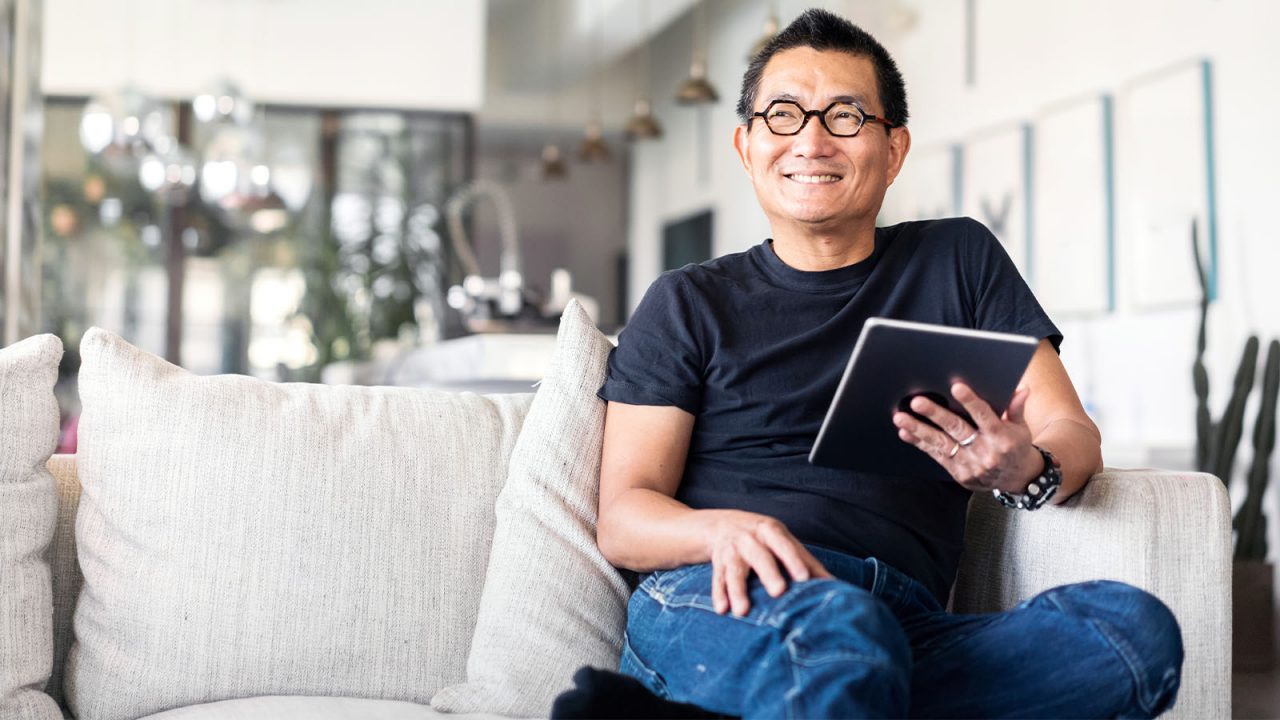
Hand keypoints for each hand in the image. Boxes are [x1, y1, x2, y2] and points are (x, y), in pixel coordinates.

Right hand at [703, 510, 832, 616]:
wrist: (723, 525)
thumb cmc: (765, 539)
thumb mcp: (784, 542)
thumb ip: (806, 561)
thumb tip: (833, 584)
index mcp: (770, 531)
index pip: (784, 546)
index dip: (794, 560)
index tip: (804, 578)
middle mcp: (749, 539)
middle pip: (759, 557)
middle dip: (768, 574)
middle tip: (778, 592)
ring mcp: (731, 551)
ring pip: (734, 571)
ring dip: (738, 591)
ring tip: (742, 611)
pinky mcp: (718, 564)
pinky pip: (717, 580)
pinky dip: (719, 595)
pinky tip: (722, 610)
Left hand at [892, 382, 1042, 492]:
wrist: (1016, 479)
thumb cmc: (1016, 447)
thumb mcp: (1021, 427)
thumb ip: (1016, 408)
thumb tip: (1021, 389)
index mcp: (1002, 437)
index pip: (985, 416)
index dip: (970, 401)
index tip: (956, 387)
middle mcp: (986, 452)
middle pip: (957, 429)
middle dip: (935, 414)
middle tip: (917, 402)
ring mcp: (971, 464)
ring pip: (942, 444)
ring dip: (919, 430)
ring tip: (901, 418)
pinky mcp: (959, 473)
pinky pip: (937, 456)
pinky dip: (920, 443)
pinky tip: (906, 432)